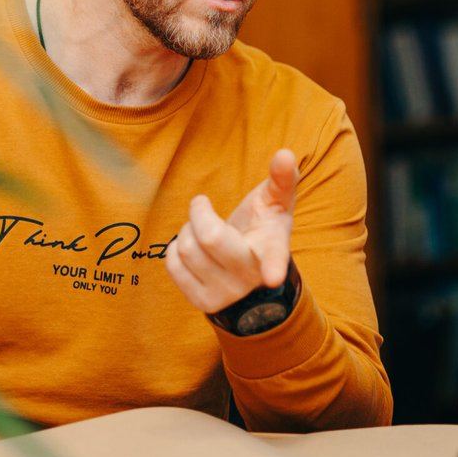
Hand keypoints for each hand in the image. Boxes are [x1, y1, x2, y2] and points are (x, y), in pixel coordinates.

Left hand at [166, 149, 297, 312]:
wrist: (249, 273)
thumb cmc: (262, 229)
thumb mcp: (276, 203)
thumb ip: (281, 178)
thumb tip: (285, 153)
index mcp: (273, 250)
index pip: (276, 258)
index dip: (274, 267)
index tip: (272, 278)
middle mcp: (250, 277)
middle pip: (209, 237)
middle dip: (199, 212)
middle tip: (203, 206)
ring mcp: (227, 294)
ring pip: (186, 248)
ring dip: (187, 230)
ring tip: (202, 232)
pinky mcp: (203, 303)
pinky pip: (172, 265)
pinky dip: (175, 250)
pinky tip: (193, 250)